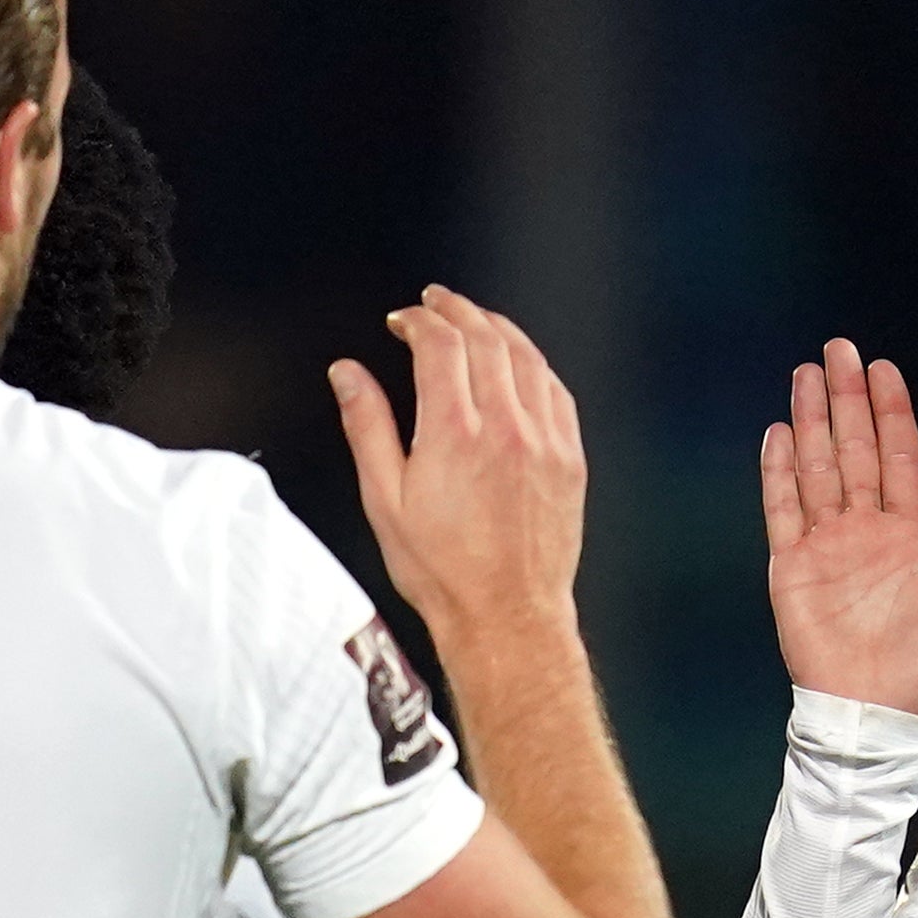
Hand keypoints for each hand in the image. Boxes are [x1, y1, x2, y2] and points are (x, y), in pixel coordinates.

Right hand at [329, 285, 588, 652]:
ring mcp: (544, 441)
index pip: (440, 345)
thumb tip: (347, 374)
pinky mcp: (570, 459)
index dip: (419, 321)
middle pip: (485, 339)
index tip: (404, 320)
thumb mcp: (385, 499)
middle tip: (436, 302)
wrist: (507, 615)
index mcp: (455, 432)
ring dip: (498, 328)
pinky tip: (521, 363)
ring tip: (476, 319)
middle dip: (456, 311)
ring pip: (526, 357)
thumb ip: (366, 426)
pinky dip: (534, 365)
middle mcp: (506, 427)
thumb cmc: (445, 571)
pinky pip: (556, 390)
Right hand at [760, 339, 917, 718]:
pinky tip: (777, 433)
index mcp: (909, 537)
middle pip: (854, 449)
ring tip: (805, 375)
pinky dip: (777, 472)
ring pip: (816, 468)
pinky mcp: (791, 569)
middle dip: (846, 398)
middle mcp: (865, 532)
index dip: (891, 412)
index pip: (899, 457)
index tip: (884, 369)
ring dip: (810, 421)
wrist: (874, 717)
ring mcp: (826, 547)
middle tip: (839, 349)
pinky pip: (782, 509)